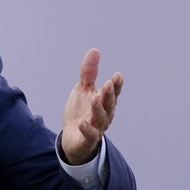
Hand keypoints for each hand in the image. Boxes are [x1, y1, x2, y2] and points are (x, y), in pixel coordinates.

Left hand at [61, 48, 122, 164]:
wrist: (72, 137)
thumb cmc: (81, 111)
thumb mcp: (83, 89)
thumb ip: (88, 72)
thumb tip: (95, 50)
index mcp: (105, 102)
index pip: (113, 92)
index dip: (116, 85)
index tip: (117, 76)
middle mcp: (104, 114)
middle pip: (109, 104)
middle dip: (109, 94)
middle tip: (108, 83)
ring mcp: (96, 127)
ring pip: (100, 118)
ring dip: (98, 108)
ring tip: (95, 97)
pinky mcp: (87, 138)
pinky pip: (89, 134)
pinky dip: (87, 129)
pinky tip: (82, 122)